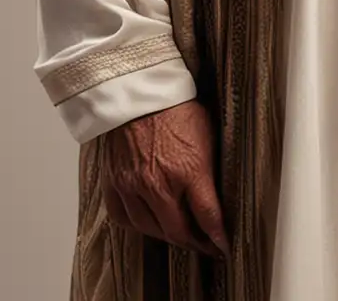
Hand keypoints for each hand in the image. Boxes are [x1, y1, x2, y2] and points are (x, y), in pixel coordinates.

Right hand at [99, 99, 228, 256]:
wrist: (136, 90)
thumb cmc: (174, 105)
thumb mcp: (206, 131)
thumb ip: (209, 167)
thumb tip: (218, 191)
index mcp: (189, 169)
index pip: (209, 217)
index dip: (218, 238)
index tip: (224, 247)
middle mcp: (160, 184)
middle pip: (179, 232)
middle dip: (195, 243)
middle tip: (204, 245)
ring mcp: (134, 187)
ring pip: (152, 230)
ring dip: (168, 236)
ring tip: (179, 235)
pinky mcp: (114, 184)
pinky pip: (124, 219)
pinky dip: (138, 225)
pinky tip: (149, 222)